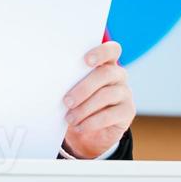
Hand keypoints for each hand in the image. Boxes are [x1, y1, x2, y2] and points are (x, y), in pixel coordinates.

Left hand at [62, 40, 134, 158]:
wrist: (88, 131)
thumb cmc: (76, 102)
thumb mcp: (71, 90)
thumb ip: (68, 80)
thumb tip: (53, 81)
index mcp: (105, 63)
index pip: (111, 50)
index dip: (100, 52)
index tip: (86, 60)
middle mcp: (118, 75)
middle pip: (105, 73)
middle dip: (84, 87)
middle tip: (67, 101)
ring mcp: (125, 92)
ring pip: (107, 95)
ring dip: (85, 108)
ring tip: (70, 118)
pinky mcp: (127, 111)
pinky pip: (111, 115)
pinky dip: (92, 122)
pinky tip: (80, 126)